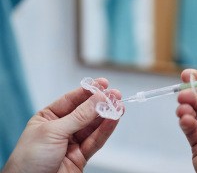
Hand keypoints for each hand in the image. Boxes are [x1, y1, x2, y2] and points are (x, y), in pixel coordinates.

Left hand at [3, 78, 122, 172]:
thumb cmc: (29, 160)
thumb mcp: (54, 131)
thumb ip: (79, 116)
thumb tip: (98, 99)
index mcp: (48, 118)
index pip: (71, 100)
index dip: (88, 91)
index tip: (102, 84)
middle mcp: (62, 128)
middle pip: (85, 112)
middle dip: (101, 103)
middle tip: (115, 95)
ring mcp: (72, 142)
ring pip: (93, 126)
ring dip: (107, 116)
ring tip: (119, 106)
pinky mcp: (81, 156)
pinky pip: (96, 140)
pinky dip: (106, 130)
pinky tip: (114, 120)